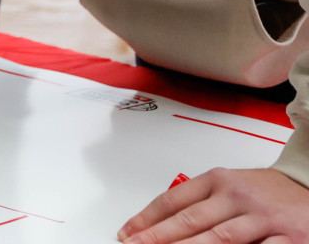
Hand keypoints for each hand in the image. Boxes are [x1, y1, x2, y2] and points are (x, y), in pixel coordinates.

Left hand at [117, 167, 308, 242]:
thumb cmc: (266, 192)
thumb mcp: (230, 187)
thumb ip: (200, 202)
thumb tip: (158, 223)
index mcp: (219, 180)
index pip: (174, 200)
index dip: (147, 219)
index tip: (127, 233)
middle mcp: (237, 196)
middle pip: (190, 220)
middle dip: (159, 237)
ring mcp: (263, 218)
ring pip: (218, 239)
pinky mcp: (288, 238)